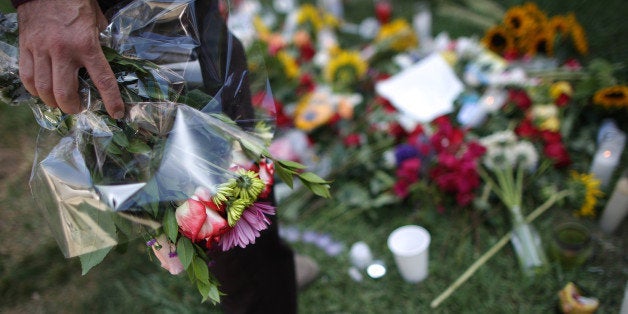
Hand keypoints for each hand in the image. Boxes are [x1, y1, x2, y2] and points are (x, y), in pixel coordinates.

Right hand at [17, 0, 123, 118]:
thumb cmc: (75, 4)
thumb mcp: (97, 23)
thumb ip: (101, 44)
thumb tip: (107, 62)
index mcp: (87, 45)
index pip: (102, 80)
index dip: (111, 101)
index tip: (116, 114)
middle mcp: (63, 51)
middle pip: (64, 92)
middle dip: (72, 107)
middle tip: (78, 108)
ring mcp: (42, 50)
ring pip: (43, 89)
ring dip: (52, 102)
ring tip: (60, 102)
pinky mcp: (26, 47)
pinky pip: (27, 77)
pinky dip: (34, 90)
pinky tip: (42, 91)